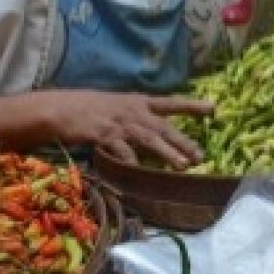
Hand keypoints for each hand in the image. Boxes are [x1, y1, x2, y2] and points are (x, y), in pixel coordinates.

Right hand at [39, 90, 212, 169]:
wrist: (60, 108)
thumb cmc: (88, 108)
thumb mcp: (117, 106)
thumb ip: (137, 116)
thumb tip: (156, 132)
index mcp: (137, 101)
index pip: (170, 102)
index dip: (192, 106)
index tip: (213, 109)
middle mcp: (133, 110)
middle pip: (164, 126)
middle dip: (183, 141)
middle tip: (202, 156)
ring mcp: (119, 123)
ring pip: (149, 139)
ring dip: (168, 153)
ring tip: (184, 166)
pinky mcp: (105, 135)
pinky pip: (123, 151)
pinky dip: (133, 163)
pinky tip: (142, 173)